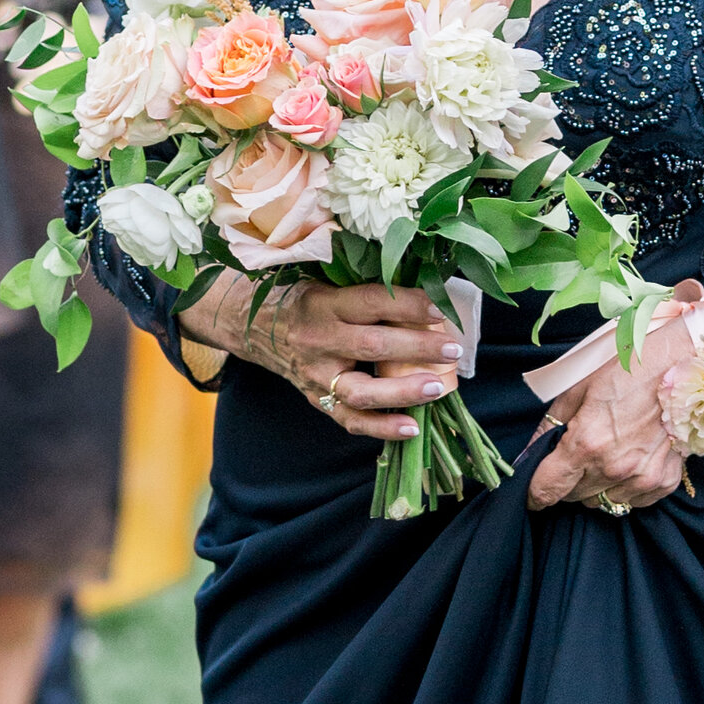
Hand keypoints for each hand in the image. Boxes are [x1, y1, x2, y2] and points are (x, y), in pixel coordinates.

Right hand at [184, 269, 459, 440]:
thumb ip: (364, 281)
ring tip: (438, 387)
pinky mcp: (316, 399)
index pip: (370, 302)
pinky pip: (350, 420)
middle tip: (452, 348)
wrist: (252, 324)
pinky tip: (412, 428)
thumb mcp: (325, 278)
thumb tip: (424, 276)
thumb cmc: (301, 295)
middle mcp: (317, 340)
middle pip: (371, 346)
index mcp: (322, 302)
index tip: (441, 306)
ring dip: (403, 392)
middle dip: (417, 347)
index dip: (408, 304)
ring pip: (361, 391)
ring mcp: (315, 375)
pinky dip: (381, 427)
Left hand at [528, 306, 703, 515]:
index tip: (531, 493)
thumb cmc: (630, 369)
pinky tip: (630, 461)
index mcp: (586, 443)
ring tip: (607, 455)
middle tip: (576, 457)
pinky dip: (625, 488)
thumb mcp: (579, 388)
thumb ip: (550, 425)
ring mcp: (642, 478)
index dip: (533, 493)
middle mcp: (613, 468)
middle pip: (573, 497)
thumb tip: (531, 453)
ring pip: (602, 502)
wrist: (685, 366)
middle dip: (568, 482)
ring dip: (597, 486)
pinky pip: (633, 501)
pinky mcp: (665, 481)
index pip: (546, 489)